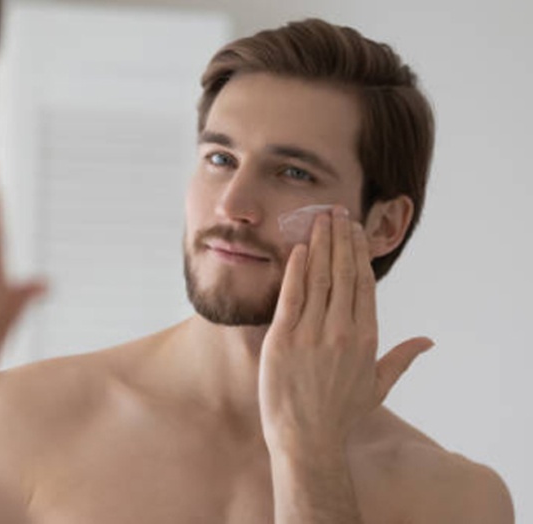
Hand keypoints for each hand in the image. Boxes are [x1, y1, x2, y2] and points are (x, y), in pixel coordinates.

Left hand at [259, 207, 432, 456]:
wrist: (306, 438)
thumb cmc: (340, 414)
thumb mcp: (378, 386)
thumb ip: (402, 358)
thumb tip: (428, 341)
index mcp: (366, 338)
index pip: (363, 283)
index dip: (358, 252)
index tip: (354, 230)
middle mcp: (341, 330)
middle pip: (342, 273)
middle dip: (339, 238)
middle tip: (336, 210)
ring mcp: (311, 333)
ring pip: (318, 278)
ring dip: (318, 244)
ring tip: (318, 219)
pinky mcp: (283, 338)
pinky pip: (290, 295)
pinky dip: (295, 270)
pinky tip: (297, 248)